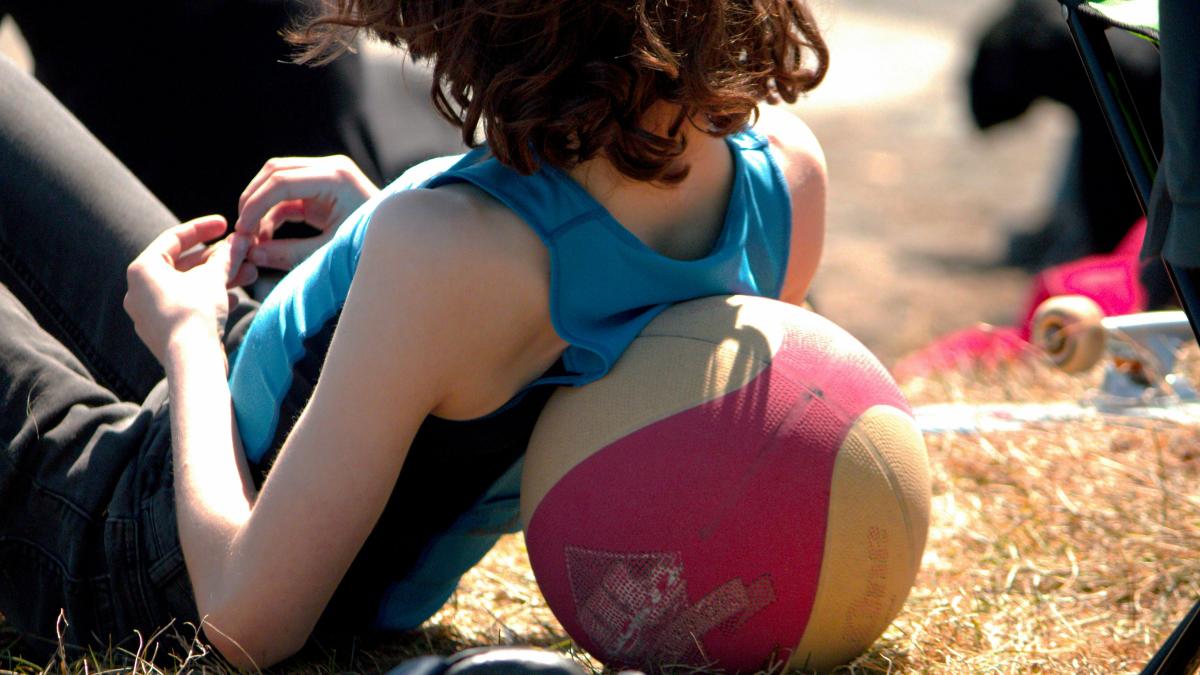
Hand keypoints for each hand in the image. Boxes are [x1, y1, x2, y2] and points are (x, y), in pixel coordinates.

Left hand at [124, 216, 256, 363]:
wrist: (192, 361)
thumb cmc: (196, 313)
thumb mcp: (214, 277)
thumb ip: (226, 255)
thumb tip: (240, 240)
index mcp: (143, 269)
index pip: (174, 239)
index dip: (203, 228)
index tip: (225, 224)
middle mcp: (139, 290)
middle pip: (184, 265)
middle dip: (217, 259)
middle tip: (241, 253)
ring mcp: (149, 313)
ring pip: (188, 287)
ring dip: (218, 279)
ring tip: (248, 275)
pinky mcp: (163, 332)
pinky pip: (186, 306)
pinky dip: (208, 298)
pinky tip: (233, 300)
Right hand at [235, 155, 379, 269]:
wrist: (399, 244)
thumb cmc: (370, 246)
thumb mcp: (330, 252)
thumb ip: (290, 253)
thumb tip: (252, 254)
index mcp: (336, 178)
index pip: (282, 181)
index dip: (255, 205)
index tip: (242, 231)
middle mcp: (330, 168)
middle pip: (274, 172)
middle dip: (253, 201)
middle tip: (242, 233)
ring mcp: (325, 175)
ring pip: (276, 179)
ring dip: (260, 206)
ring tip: (254, 240)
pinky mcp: (320, 188)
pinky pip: (286, 194)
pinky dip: (272, 214)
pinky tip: (266, 238)